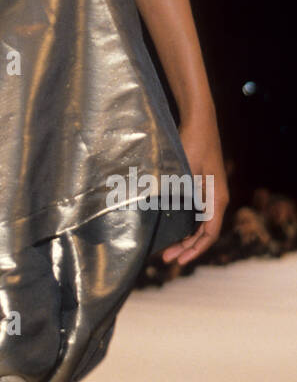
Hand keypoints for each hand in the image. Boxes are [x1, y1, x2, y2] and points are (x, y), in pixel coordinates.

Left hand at [160, 114, 228, 265]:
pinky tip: (172, 229)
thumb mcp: (184, 169)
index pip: (209, 234)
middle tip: (166, 259)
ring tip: (168, 250)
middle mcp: (216, 199)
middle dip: (187, 248)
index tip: (179, 260)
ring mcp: (210, 193)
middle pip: (205, 233)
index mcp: (216, 199)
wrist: (199, 121)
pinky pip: (197, 213)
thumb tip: (166, 213)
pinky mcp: (202, 187)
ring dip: (186, 238)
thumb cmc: (192, 143)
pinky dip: (186, 224)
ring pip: (201, 224)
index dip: (195, 250)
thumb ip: (179, 191)